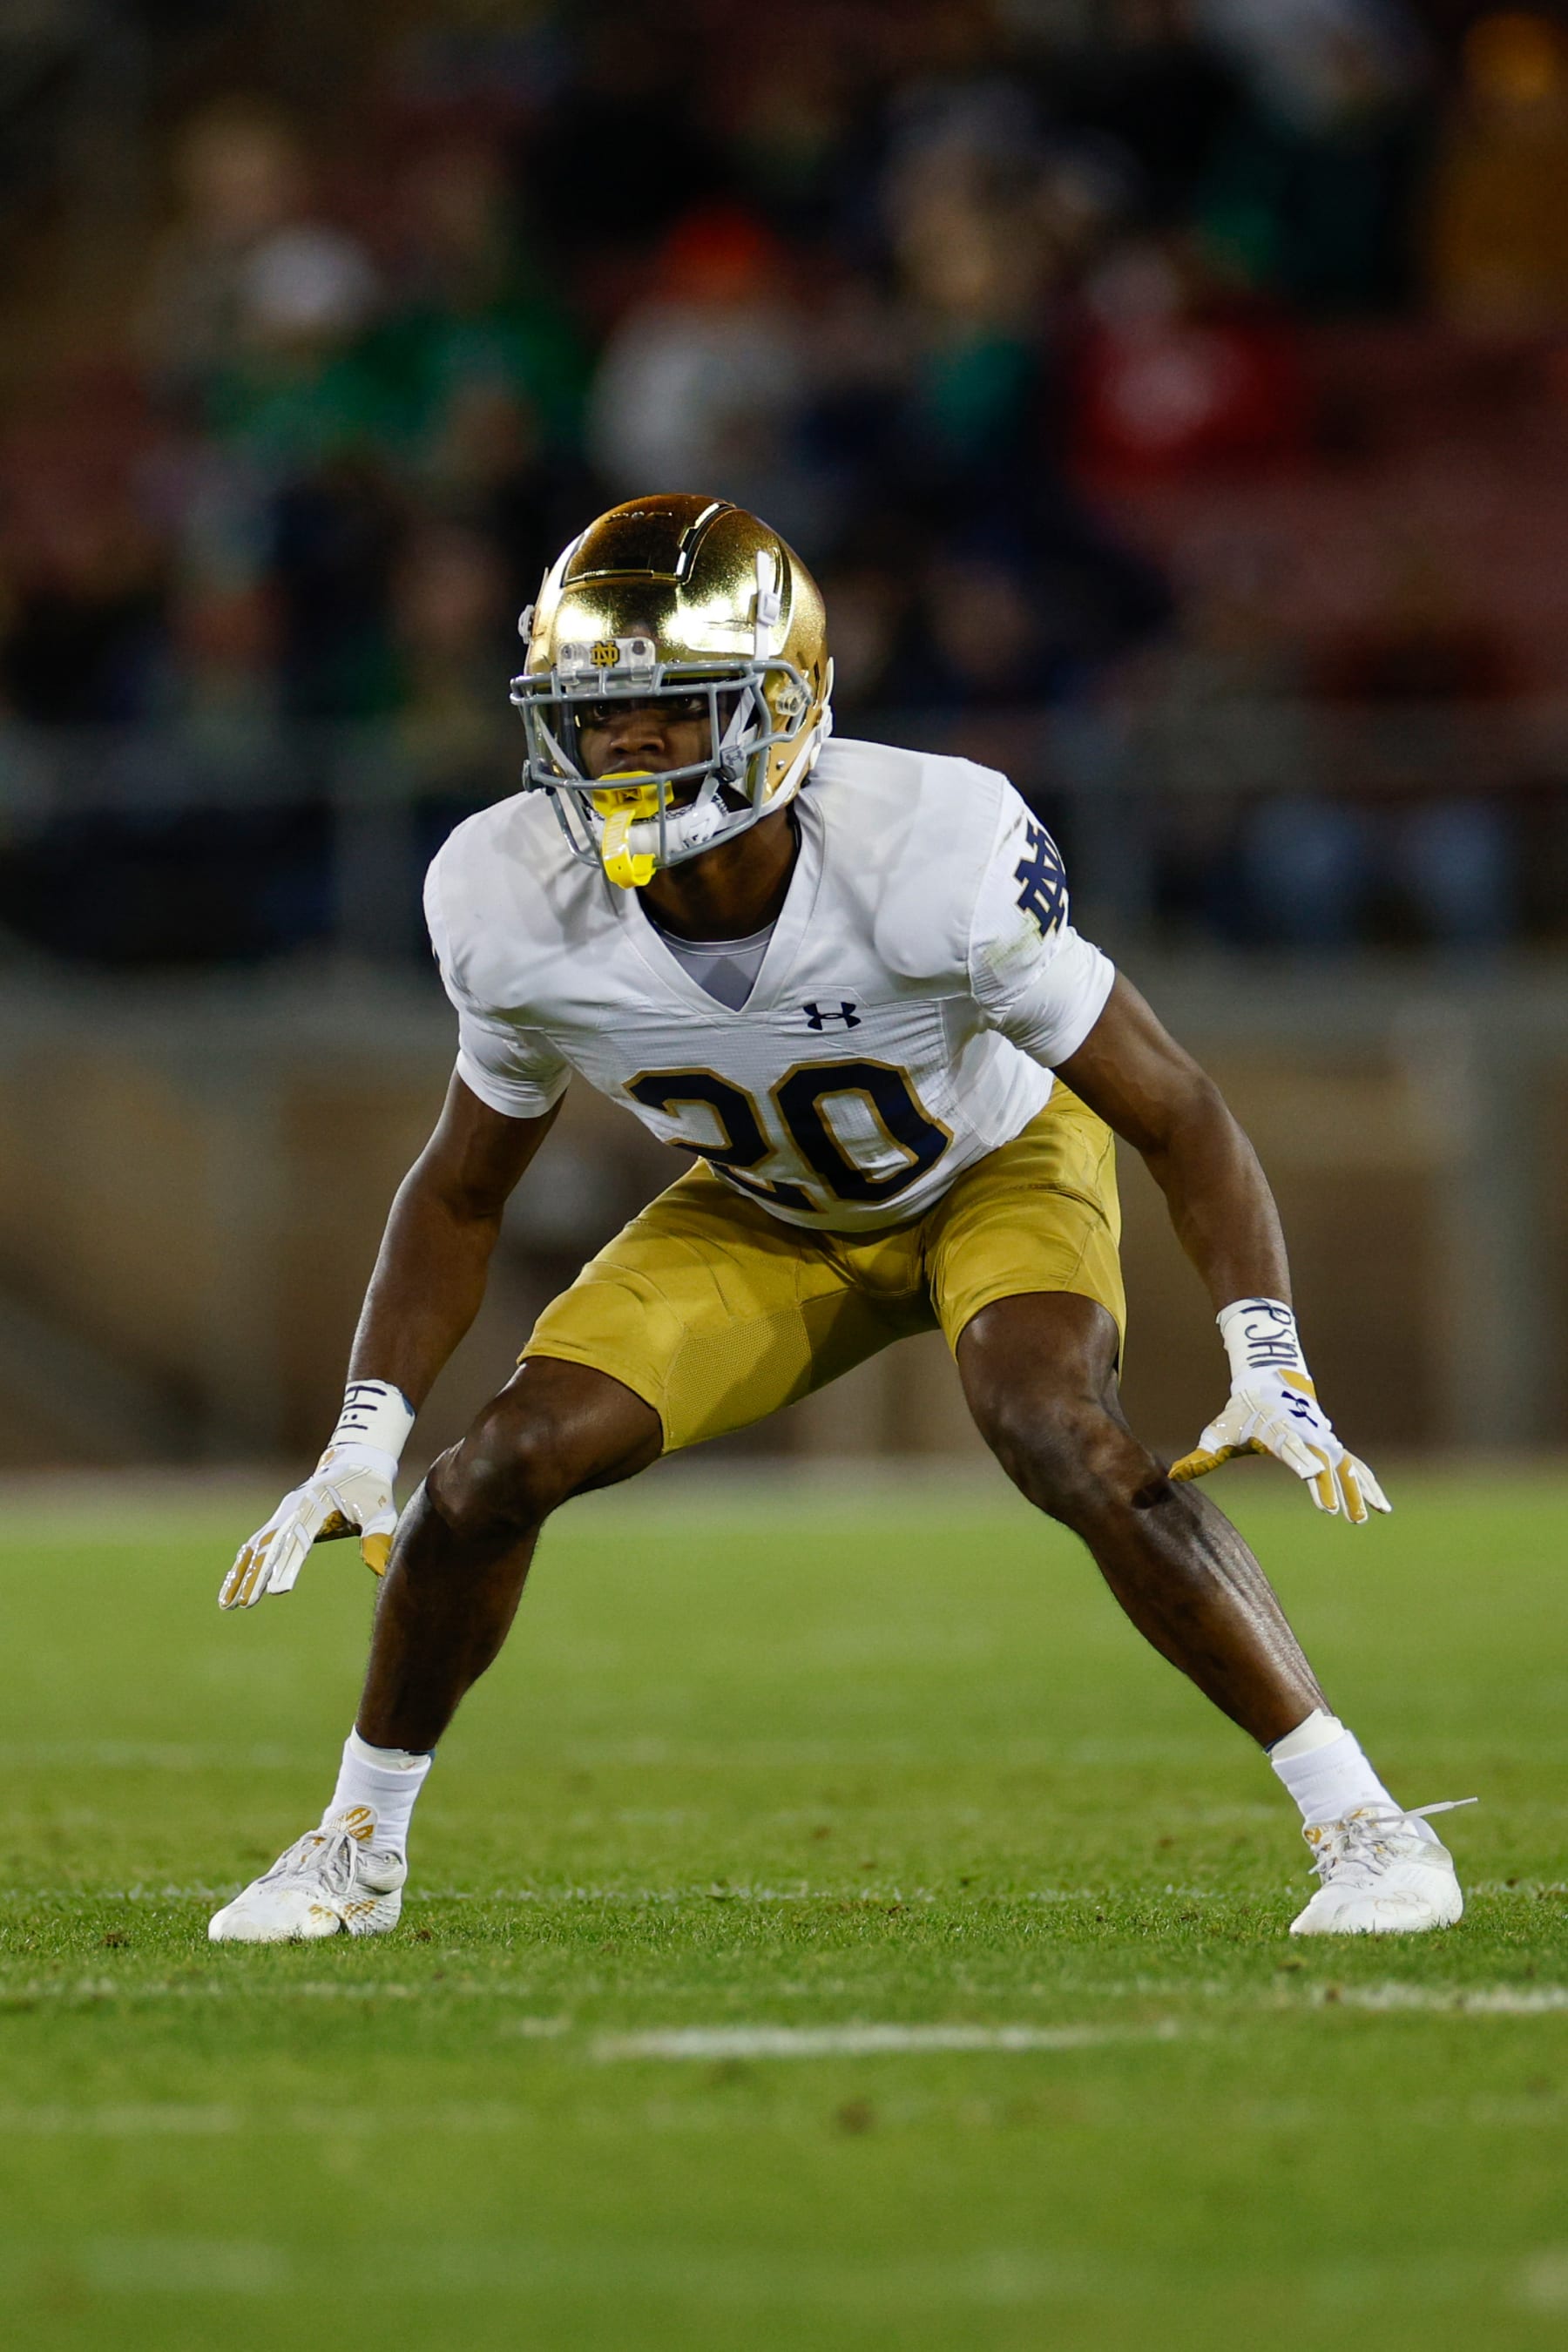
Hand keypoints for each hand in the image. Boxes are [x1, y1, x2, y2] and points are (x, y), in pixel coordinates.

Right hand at [219, 1442, 399, 1608]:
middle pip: (270, 1546)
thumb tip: (379, 1568)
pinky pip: (256, 1544)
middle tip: (245, 1604)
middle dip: (256, 1576)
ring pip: (256, 1547)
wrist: (356, 1464)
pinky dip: (243, 1565)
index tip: (277, 1591)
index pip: (299, 1541)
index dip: (288, 1566)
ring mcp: (283, 1514)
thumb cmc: (371, 1492)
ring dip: (240, 1574)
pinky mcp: (281, 1520)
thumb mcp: (381, 1512)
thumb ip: (378, 1537)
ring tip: (226, 1604)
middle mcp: (294, 1510)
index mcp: (317, 1507)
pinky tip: (231, 1587)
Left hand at [1170, 1368, 1388, 1522]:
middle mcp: (1307, 1437)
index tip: (1312, 1477)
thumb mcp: (1220, 1431)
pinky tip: (1383, 1506)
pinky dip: (1369, 1484)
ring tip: (1369, 1516)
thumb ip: (1203, 1456)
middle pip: (1325, 1463)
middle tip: (1341, 1514)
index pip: (1293, 1449)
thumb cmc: (1241, 1412)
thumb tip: (1174, 1474)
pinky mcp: (1333, 1447)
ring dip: (1359, 1490)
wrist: (1270, 1382)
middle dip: (1334, 1488)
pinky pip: (1356, 1467)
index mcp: (1279, 1433)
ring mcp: (1324, 1441)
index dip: (1303, 1462)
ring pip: (1347, 1467)